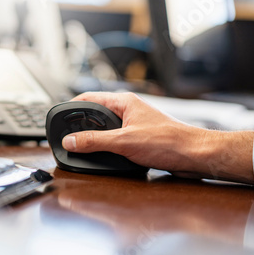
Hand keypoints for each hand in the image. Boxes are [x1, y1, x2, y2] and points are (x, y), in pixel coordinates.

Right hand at [61, 92, 253, 183]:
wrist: (194, 155)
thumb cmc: (167, 141)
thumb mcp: (123, 142)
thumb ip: (94, 141)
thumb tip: (70, 141)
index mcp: (124, 102)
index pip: (89, 99)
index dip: (72, 108)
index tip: (59, 120)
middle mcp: (128, 110)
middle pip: (95, 114)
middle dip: (81, 126)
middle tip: (68, 138)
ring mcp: (134, 124)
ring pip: (105, 128)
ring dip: (95, 137)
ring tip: (83, 148)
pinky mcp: (139, 138)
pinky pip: (116, 139)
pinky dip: (107, 146)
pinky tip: (104, 155)